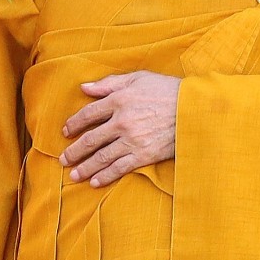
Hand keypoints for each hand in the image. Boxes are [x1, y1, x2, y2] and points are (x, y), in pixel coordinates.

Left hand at [62, 71, 180, 187]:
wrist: (195, 109)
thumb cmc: (168, 90)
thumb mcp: (139, 78)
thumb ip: (110, 83)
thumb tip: (84, 87)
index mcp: (118, 100)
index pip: (88, 114)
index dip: (74, 123)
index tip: (66, 132)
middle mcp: (121, 121)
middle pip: (90, 139)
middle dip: (74, 151)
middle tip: (64, 160)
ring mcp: (132, 140)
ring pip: (101, 157)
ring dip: (84, 168)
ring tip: (73, 175)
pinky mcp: (144, 155)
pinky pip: (119, 168)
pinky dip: (105, 176)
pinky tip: (95, 182)